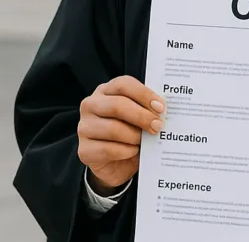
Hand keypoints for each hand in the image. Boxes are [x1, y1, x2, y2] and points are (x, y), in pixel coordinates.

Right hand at [77, 75, 165, 193]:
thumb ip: (147, 109)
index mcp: (105, 91)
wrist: (114, 164)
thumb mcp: (138, 117)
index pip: (123, 84)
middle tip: (158, 126)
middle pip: (117, 105)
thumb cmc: (129, 133)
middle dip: (142, 116)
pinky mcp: (84, 150)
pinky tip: (133, 151)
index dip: (144, 94)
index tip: (161, 107)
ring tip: (144, 141)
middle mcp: (91, 105)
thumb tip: (164, 110)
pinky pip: (109, 149)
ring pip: (113, 129)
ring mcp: (84, 127)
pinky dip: (126, 152)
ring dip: (135, 136)